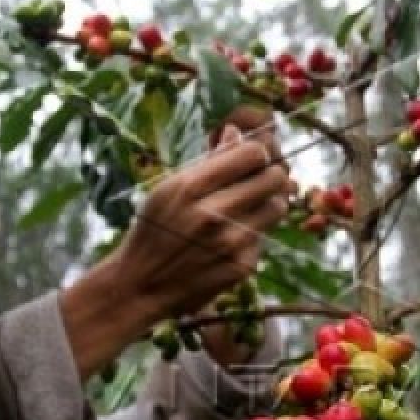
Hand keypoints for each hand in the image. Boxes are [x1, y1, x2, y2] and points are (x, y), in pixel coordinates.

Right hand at [105, 105, 294, 319]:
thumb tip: (235, 132)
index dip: (257, 153)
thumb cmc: (154, 231)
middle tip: (259, 180)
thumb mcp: (168, 189)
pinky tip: (231, 240)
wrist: (141, 286)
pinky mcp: (241, 266)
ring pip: (277, 207)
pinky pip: (264, 237)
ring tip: (247, 208)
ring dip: (267, 203)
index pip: (254, 154)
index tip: (250, 159)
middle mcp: (213, 215)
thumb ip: (206, 162)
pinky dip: (253, 235)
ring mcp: (230, 243)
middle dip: (270, 174)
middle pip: (274, 178)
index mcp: (191, 187)